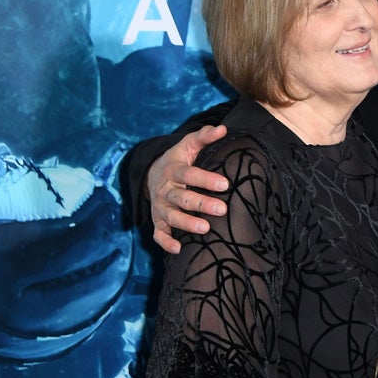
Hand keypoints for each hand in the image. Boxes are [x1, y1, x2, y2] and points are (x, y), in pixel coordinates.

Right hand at [148, 125, 229, 253]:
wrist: (152, 174)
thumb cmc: (178, 160)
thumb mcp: (188, 145)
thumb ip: (204, 136)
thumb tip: (223, 129)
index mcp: (173, 171)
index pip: (189, 174)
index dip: (206, 179)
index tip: (225, 184)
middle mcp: (165, 190)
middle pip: (182, 198)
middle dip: (201, 204)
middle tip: (222, 209)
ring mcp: (160, 207)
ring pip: (171, 217)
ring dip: (187, 224)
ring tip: (205, 229)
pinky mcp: (157, 221)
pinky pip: (158, 234)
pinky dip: (165, 242)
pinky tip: (178, 249)